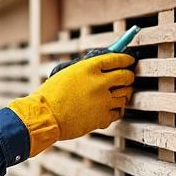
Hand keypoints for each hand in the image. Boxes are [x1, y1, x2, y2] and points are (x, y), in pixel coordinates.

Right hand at [8, 50, 135, 157]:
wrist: (45, 116)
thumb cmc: (51, 96)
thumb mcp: (67, 74)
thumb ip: (85, 70)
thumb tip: (102, 69)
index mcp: (89, 68)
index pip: (116, 58)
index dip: (126, 59)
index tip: (129, 61)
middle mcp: (99, 82)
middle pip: (126, 76)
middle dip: (129, 77)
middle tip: (129, 78)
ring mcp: (103, 100)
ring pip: (125, 95)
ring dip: (123, 95)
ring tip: (116, 95)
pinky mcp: (103, 117)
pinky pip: (117, 112)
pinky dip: (114, 111)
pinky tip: (108, 109)